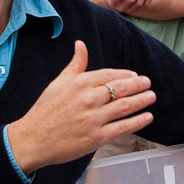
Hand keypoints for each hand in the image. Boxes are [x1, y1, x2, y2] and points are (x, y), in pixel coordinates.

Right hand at [6, 40, 155, 172]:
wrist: (32, 139)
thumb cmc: (45, 110)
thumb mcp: (58, 82)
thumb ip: (75, 65)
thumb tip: (81, 44)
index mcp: (78, 83)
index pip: (108, 75)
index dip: (124, 75)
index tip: (135, 76)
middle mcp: (87, 99)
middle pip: (120, 89)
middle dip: (138, 85)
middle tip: (148, 83)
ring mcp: (93, 118)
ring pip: (124, 107)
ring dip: (141, 101)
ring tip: (151, 96)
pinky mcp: (96, 137)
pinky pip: (122, 127)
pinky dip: (137, 121)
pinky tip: (147, 117)